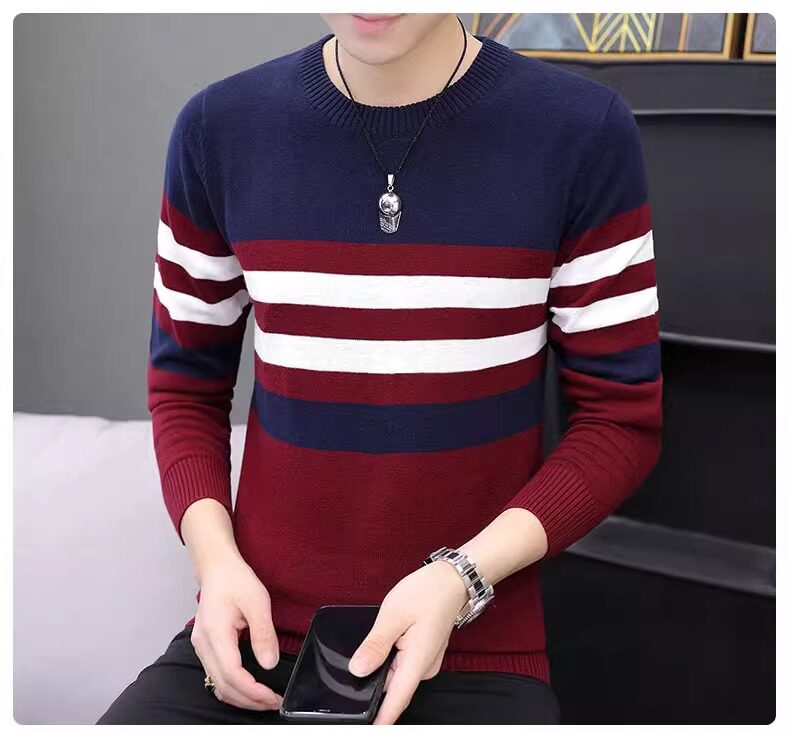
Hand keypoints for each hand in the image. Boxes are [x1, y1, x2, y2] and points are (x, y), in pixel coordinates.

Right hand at [189, 550, 282, 710]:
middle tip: (273, 702)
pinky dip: (232, 687)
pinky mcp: (204, 647)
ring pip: (217, 684)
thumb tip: (269, 663)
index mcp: (215, 633)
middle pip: (223, 685)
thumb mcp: (257, 601)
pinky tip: (248, 687)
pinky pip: (215, 675)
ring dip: (240, 696)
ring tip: (264, 698)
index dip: (253, 691)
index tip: (272, 697)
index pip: (232, 674)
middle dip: (249, 700)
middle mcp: (203, 645)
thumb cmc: (236, 580)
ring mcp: (201, 647)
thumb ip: (263, 634)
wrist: (217, 568)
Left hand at [348, 560, 468, 723]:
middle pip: (391, 689)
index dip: (379, 719)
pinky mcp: (422, 654)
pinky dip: (387, 660)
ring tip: (373, 647)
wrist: (452, 580)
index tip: (363, 729)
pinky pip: (400, 665)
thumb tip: (357, 669)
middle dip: (370, 687)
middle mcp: (424, 668)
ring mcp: (424, 662)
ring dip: (379, 669)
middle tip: (354, 670)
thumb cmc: (427, 592)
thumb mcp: (393, 614)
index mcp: (417, 662)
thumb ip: (375, 644)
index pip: (395, 702)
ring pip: (394, 676)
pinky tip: (381, 644)